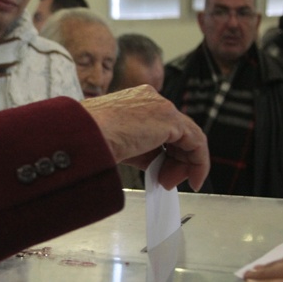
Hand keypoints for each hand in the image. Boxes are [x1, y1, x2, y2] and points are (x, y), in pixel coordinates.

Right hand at [81, 85, 208, 190]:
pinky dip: (199, 163)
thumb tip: (155, 165)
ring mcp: (161, 107)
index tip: (159, 173)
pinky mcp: (171, 120)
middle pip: (176, 133)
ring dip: (185, 165)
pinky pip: (196, 142)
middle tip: (165, 182)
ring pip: (188, 137)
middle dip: (175, 161)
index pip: (159, 128)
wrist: (83, 136)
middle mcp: (150, 98)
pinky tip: (194, 180)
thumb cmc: (88, 141)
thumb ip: (140, 150)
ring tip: (170, 183)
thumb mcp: (118, 144)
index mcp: (134, 100)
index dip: (163, 154)